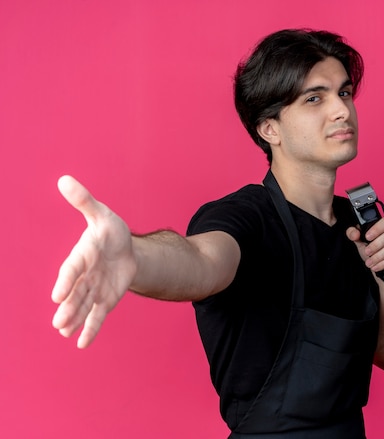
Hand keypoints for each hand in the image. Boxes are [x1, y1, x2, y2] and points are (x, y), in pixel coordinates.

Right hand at [51, 176, 136, 347]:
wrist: (126, 250)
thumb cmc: (111, 231)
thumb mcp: (102, 215)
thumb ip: (85, 202)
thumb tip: (64, 180)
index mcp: (82, 255)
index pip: (72, 270)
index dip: (66, 281)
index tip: (57, 295)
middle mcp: (84, 276)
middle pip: (76, 293)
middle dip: (69, 307)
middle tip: (59, 322)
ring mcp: (93, 289)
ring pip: (83, 306)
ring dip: (75, 319)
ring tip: (64, 332)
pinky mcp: (104, 300)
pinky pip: (97, 316)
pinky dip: (91, 329)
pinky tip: (82, 344)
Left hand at [346, 217, 383, 277]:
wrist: (381, 266)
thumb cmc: (373, 250)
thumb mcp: (361, 241)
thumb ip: (354, 234)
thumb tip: (354, 233)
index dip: (376, 229)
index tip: (367, 237)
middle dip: (375, 246)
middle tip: (367, 252)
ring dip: (378, 257)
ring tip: (369, 262)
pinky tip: (376, 266)